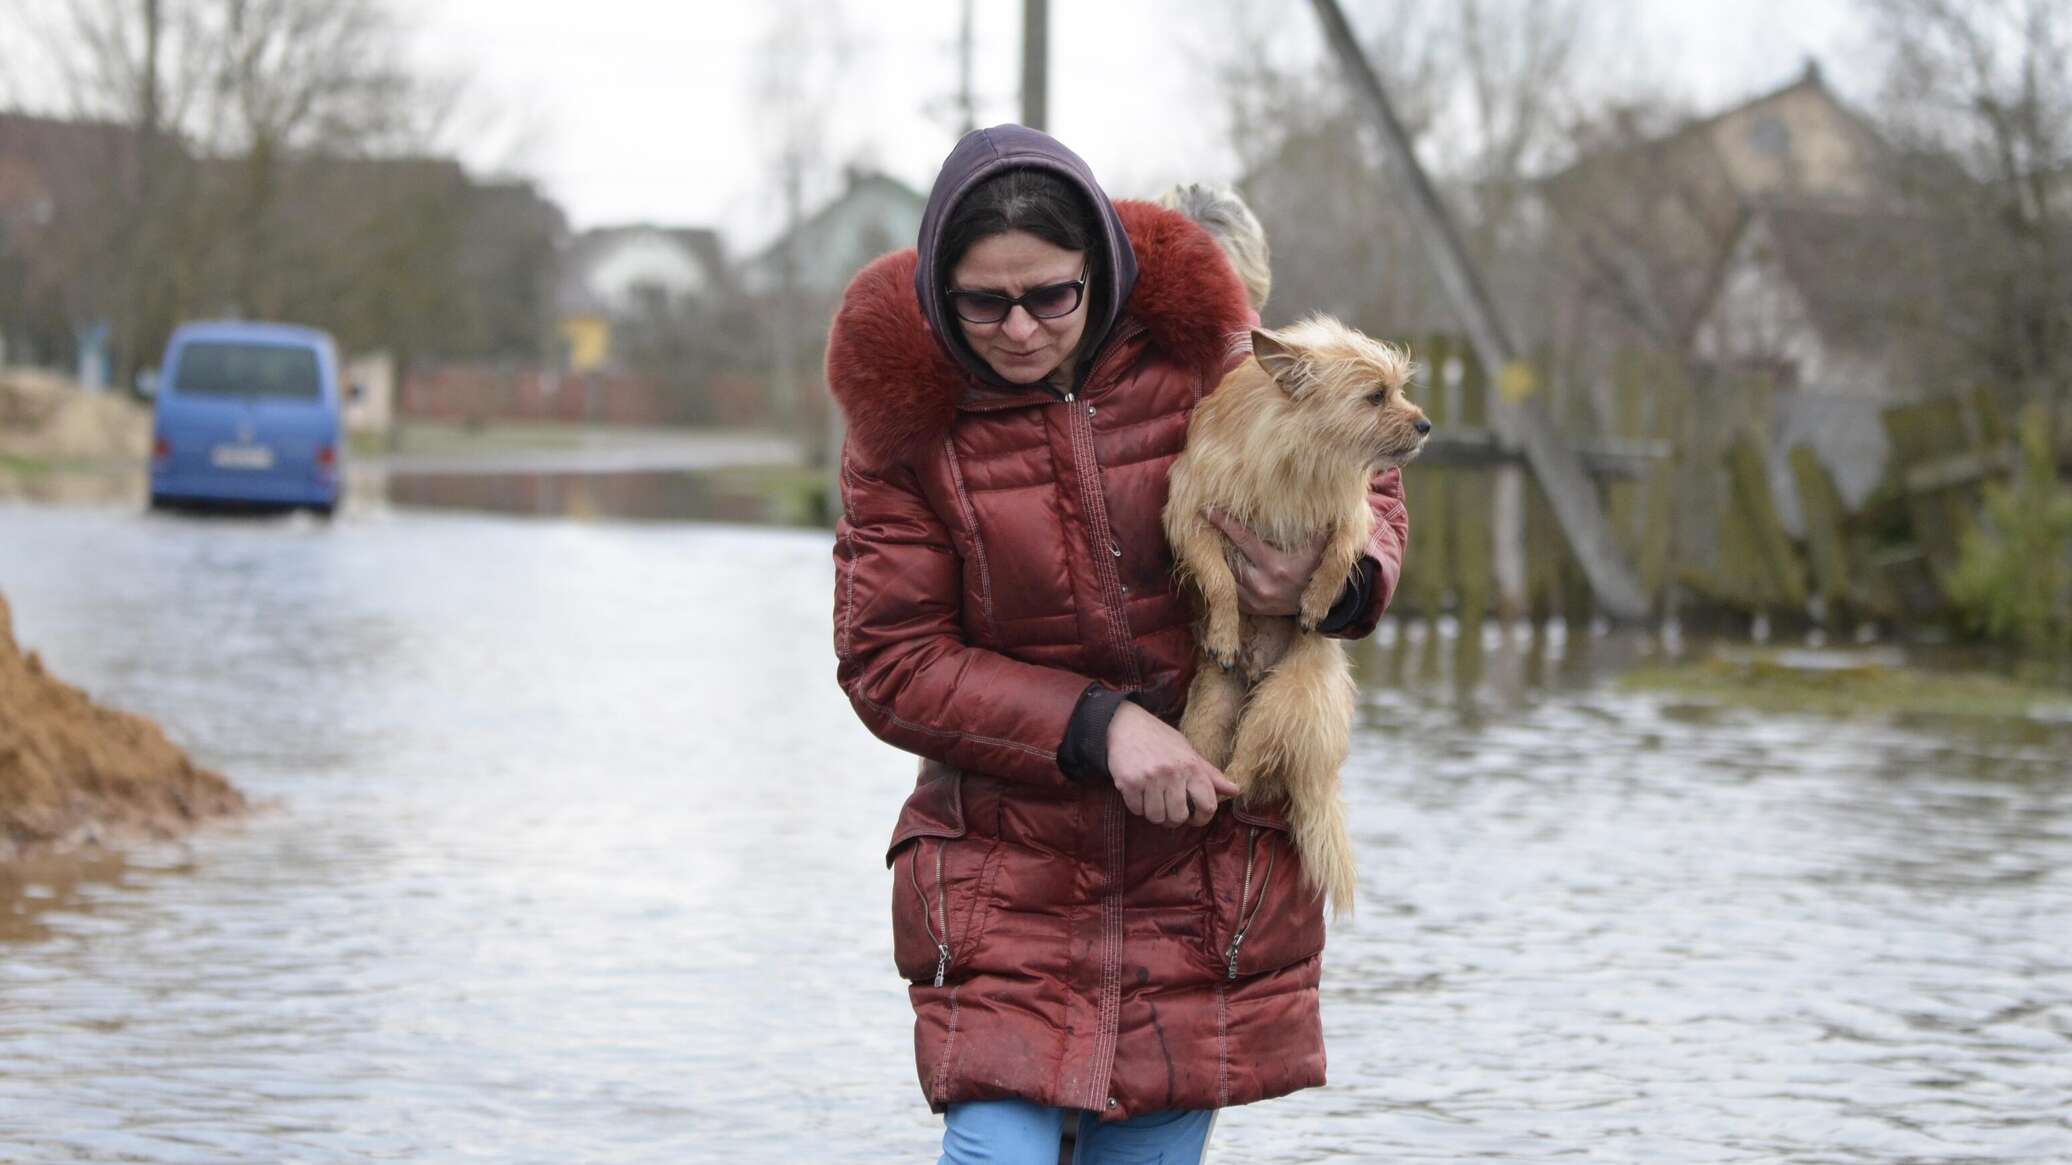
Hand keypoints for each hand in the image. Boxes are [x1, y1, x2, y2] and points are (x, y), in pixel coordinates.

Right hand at [1106, 702, 1240, 827]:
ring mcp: (1150, 778)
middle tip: (1169, 810)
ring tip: (1153, 800)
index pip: (1208, 805)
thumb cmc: (1161, 739)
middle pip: (1178, 817)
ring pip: (1156, 817)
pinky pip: (1137, 810)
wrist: (1126, 724)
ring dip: (1154, 813)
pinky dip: (1137, 806)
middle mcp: (1173, 772)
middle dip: (1173, 819)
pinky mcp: (1129, 782)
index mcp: (1191, 765)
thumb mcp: (1188, 752)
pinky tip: (1138, 793)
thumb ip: (1210, 775)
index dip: (1202, 819)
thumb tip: (1236, 791)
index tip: (1194, 819)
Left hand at [1204, 508, 1327, 617]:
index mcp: (1276, 565)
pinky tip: (1217, 565)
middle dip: (1214, 542)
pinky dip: (1223, 578)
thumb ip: (1313, 524)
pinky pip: (1229, 593)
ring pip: (1225, 576)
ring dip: (1216, 561)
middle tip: (1199, 525)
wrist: (1326, 602)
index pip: (1243, 539)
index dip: (1224, 523)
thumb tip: (1312, 498)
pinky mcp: (1252, 609)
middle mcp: (1262, 584)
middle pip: (1228, 559)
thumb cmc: (1319, 567)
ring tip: (1205, 544)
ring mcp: (1255, 599)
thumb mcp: (1320, 545)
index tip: (1207, 509)